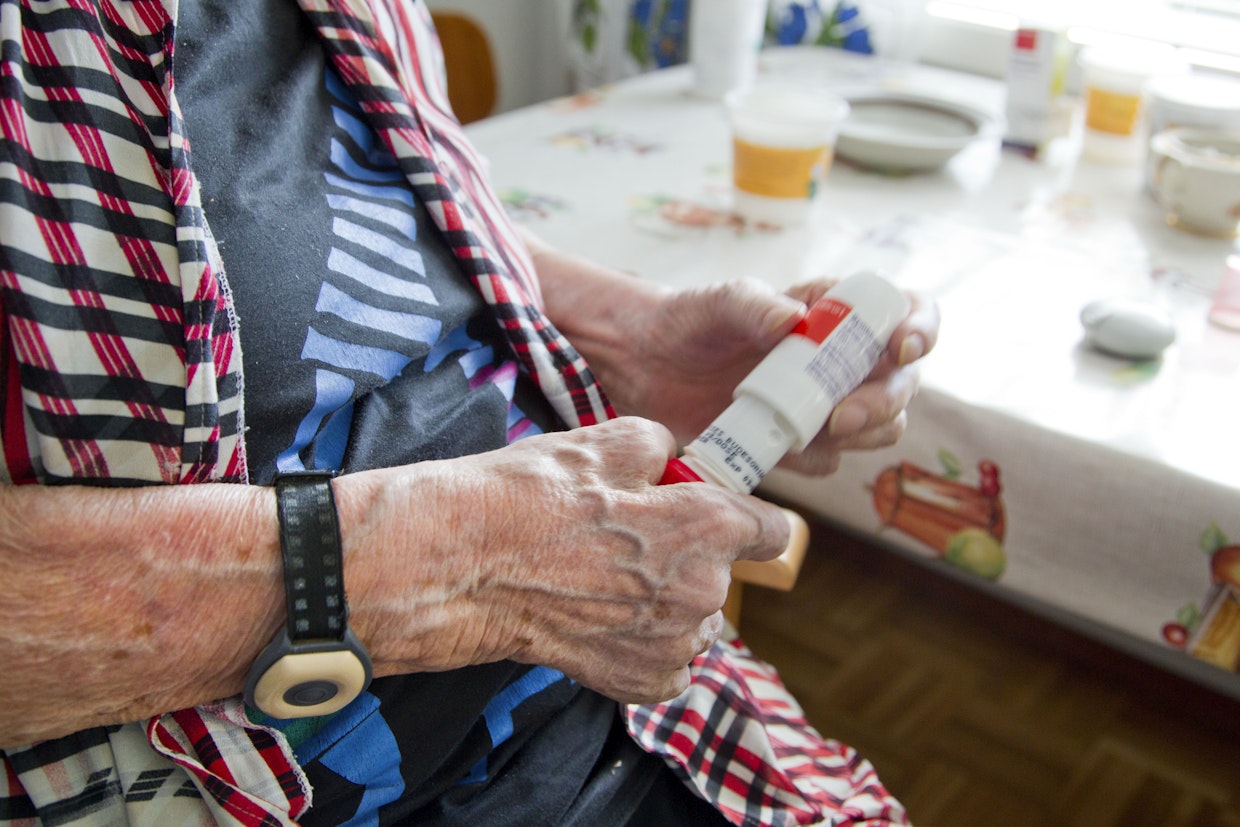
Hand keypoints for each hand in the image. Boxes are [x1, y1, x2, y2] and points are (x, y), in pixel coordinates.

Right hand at [336, 417, 787, 703]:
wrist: (459, 570)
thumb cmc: (526, 500)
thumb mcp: (599, 442)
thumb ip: (658, 447)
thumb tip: (669, 460)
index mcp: (706, 528)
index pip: (771, 529)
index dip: (745, 516)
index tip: (721, 514)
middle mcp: (702, 592)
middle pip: (722, 572)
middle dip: (688, 554)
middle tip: (627, 538)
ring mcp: (672, 644)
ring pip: (694, 616)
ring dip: (666, 600)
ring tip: (603, 579)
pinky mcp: (643, 682)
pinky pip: (667, 657)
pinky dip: (643, 641)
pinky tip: (599, 617)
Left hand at [615, 277, 938, 475]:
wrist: (647, 367)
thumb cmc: (688, 322)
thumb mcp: (716, 303)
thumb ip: (753, 304)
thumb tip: (793, 320)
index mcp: (837, 312)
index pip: (908, 312)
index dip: (921, 329)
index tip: (903, 348)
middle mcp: (844, 360)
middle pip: (903, 384)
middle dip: (884, 403)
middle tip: (840, 417)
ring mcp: (825, 404)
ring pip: (880, 429)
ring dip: (860, 436)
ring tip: (809, 431)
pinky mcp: (800, 444)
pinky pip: (828, 462)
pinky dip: (809, 460)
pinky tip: (774, 448)